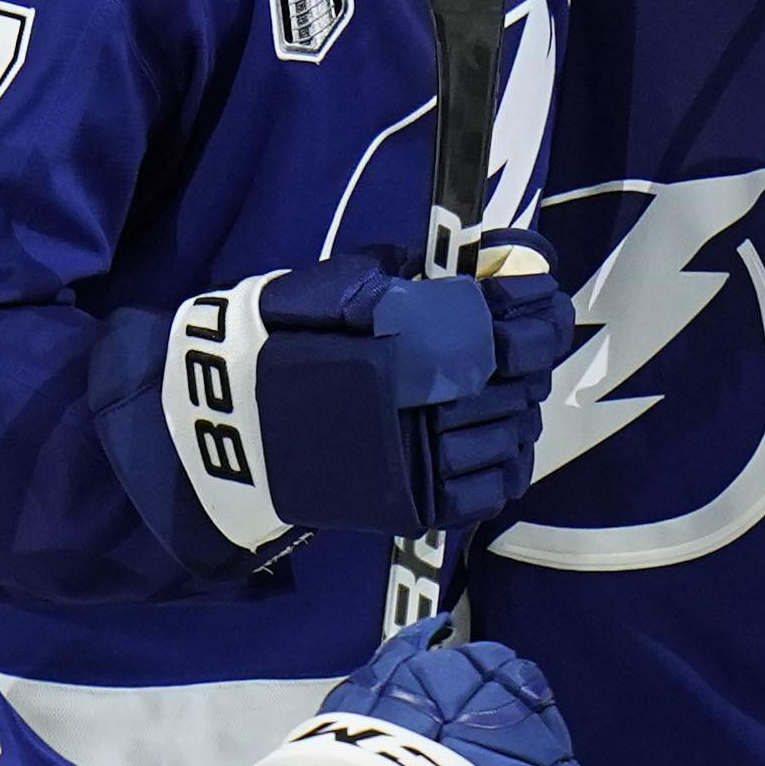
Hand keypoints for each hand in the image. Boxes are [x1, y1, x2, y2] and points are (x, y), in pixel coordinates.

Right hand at [100, 240, 570, 567]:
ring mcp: (422, 458)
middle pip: (518, 376)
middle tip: (522, 342)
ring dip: (520, 408)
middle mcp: (420, 401)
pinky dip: (505, 464)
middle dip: (528, 355)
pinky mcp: (417, 503)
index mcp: (403, 339)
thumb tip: (486, 262)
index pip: (501, 317)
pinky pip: (491, 488)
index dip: (535, 302)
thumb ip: (406, 272)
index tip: (542, 289)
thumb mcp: (333, 286)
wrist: (222, 427)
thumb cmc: (276, 343)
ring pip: (512, 432)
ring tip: (504, 392)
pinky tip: (496, 440)